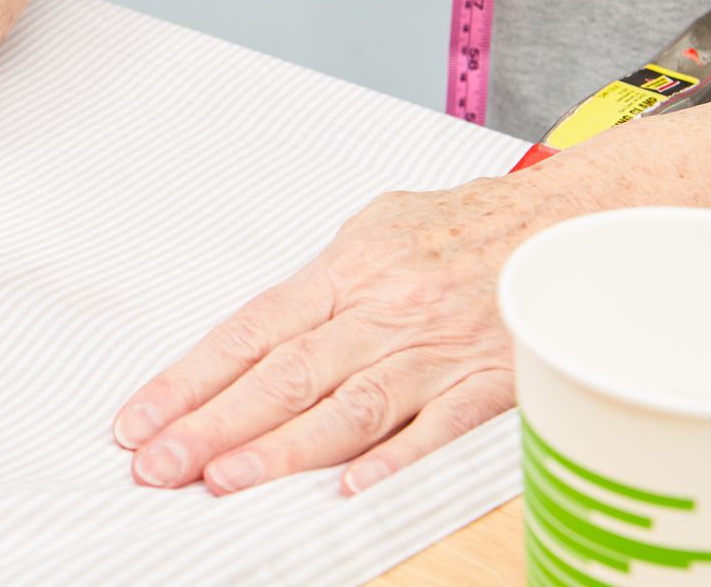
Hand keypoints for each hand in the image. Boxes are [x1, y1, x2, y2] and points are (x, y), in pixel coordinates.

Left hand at [111, 169, 592, 495]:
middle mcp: (384, 309)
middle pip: (284, 374)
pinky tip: (344, 489)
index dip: (190, 378)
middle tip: (158, 464)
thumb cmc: (465, 226)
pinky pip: (436, 428)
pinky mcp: (490, 382)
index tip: (141, 417)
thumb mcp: (377, 226)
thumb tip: (259, 330)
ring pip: (346, 407)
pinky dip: (391, 459)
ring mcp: (436, 350)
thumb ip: (320, 282)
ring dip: (279, 449)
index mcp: (349, 268)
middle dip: (212, 423)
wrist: (568, 220)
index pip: (250, 330)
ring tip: (220, 481)